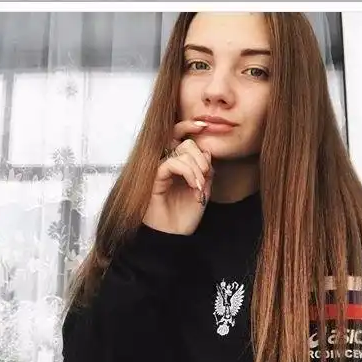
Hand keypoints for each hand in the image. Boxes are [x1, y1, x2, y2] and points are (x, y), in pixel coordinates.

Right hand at [143, 119, 214, 235]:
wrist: (173, 237)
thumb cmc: (184, 217)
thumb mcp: (203, 192)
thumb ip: (206, 172)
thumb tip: (206, 151)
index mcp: (179, 165)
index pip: (184, 137)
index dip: (192, 126)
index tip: (206, 125)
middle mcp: (168, 164)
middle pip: (185, 142)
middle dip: (201, 156)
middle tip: (206, 174)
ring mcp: (160, 170)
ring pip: (182, 151)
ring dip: (198, 168)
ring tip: (200, 186)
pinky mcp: (154, 177)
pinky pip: (172, 163)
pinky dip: (188, 172)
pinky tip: (194, 186)